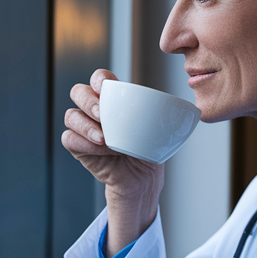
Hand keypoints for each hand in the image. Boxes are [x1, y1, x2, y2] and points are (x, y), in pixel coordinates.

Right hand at [62, 69, 163, 252]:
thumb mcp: (160, 130)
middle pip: (78, 92)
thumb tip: (186, 109)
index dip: (99, 79)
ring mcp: (84, 127)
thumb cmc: (149, 150)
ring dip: (86, 126)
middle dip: (88, 101)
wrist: (142, 178)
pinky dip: (84, 143)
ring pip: (71, 116)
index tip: (106, 87)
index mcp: (114, 98)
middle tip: (102, 116)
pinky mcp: (77, 146)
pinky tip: (101, 150)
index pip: (99, 78)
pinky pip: (70, 139)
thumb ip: (163, 115)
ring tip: (104, 139)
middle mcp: (95, 109)